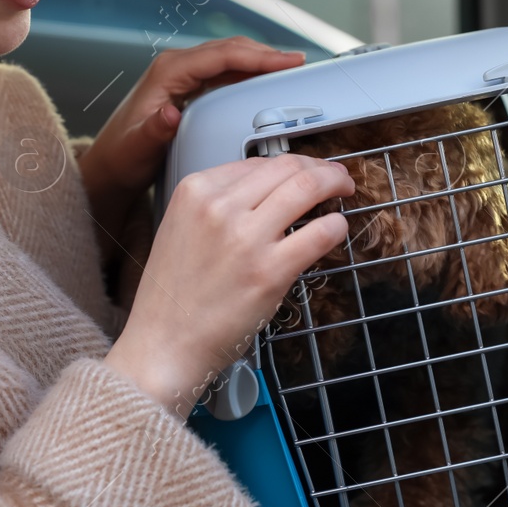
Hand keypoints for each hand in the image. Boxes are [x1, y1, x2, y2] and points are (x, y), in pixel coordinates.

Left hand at [78, 37, 307, 237]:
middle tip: (298, 63)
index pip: (223, 55)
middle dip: (266, 54)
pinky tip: (265, 84)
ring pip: (229, 59)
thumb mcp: (137, 147)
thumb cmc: (121, 157)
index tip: (287, 61)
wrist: (109, 168)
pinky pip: (225, 74)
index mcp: (169, 73)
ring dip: (260, 62)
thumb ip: (153, 131)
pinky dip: (248, 75)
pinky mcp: (188, 89)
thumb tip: (170, 114)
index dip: (259, 56)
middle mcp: (176, 68)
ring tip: (290, 70)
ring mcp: (182, 76)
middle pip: (230, 50)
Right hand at [104, 154, 353, 417]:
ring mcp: (247, 238)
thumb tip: (265, 192)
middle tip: (335, 178)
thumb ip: (217, 205)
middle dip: (319, 168)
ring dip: (335, 184)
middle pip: (287, 167)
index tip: (303, 171)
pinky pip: (321, 232)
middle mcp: (220, 207)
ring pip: (308, 188)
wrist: (164, 344)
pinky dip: (336, 226)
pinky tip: (337, 230)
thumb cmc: (172, 297)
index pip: (255, 162)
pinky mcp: (270, 271)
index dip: (288, 165)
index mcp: (195, 190)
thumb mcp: (180, 228)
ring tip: (343, 192)